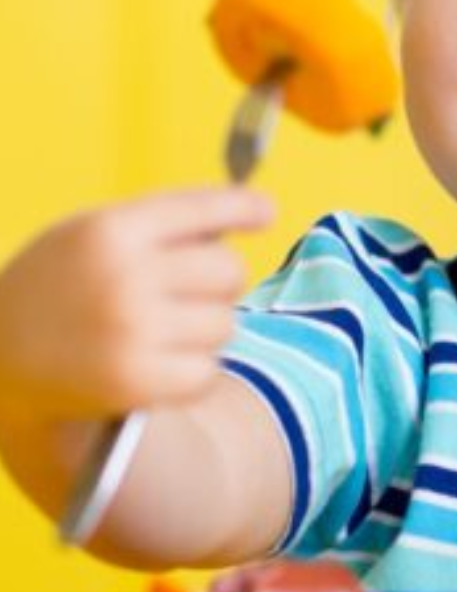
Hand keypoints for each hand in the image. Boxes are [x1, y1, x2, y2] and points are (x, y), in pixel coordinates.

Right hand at [0, 187, 272, 422]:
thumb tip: (249, 211)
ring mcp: (131, 331)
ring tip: (161, 333)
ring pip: (225, 324)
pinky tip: (160, 367)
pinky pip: (207, 373)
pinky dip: (193, 374)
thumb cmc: (56, 288)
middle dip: (216, 281)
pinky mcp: (135, 383)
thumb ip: (159, 223)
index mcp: (112, 228)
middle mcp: (125, 275)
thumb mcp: (90, 235)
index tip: (265, 212)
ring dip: (205, 331)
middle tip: (182, 294)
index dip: (244, 208)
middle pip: (228, 269)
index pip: (205, 208)